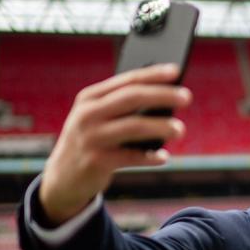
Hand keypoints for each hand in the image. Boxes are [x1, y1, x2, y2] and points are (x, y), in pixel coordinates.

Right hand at [39, 63, 192, 224]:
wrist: (63, 177)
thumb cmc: (90, 142)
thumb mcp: (96, 118)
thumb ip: (121, 107)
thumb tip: (165, 98)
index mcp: (90, 98)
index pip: (126, 80)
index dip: (153, 74)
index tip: (176, 71)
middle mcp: (88, 114)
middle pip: (132, 98)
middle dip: (162, 95)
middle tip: (187, 97)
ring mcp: (91, 137)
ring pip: (134, 126)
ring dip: (161, 127)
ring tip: (180, 129)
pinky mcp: (96, 161)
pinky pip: (131, 157)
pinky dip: (150, 156)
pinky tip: (163, 157)